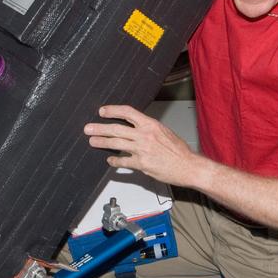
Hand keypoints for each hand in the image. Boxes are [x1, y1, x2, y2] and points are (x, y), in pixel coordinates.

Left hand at [84, 105, 198, 186]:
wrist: (189, 166)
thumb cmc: (179, 151)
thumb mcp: (164, 132)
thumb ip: (149, 129)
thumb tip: (136, 127)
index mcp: (151, 124)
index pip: (128, 112)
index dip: (113, 110)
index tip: (102, 111)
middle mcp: (145, 135)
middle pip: (116, 129)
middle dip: (100, 128)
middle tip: (89, 128)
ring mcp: (142, 150)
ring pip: (116, 144)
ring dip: (102, 142)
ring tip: (92, 141)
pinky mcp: (142, 164)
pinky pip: (123, 161)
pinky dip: (115, 161)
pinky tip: (110, 160)